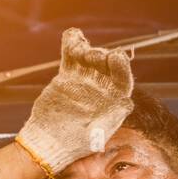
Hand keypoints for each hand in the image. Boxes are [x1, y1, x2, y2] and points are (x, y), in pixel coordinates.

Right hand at [15, 28, 134, 177]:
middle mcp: (102, 88)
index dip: (121, 66)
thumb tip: (128, 102)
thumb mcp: (97, 135)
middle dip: (100, 56)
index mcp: (114, 100)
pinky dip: (72, 43)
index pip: (122, 79)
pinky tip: (72, 35)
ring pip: (88, 57)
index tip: (115, 57)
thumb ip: (112, 118)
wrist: (49, 143)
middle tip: (90, 56)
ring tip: (78, 49)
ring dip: (85, 49)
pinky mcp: (67, 76)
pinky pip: (71, 56)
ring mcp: (85, 80)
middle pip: (105, 64)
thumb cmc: (75, 144)